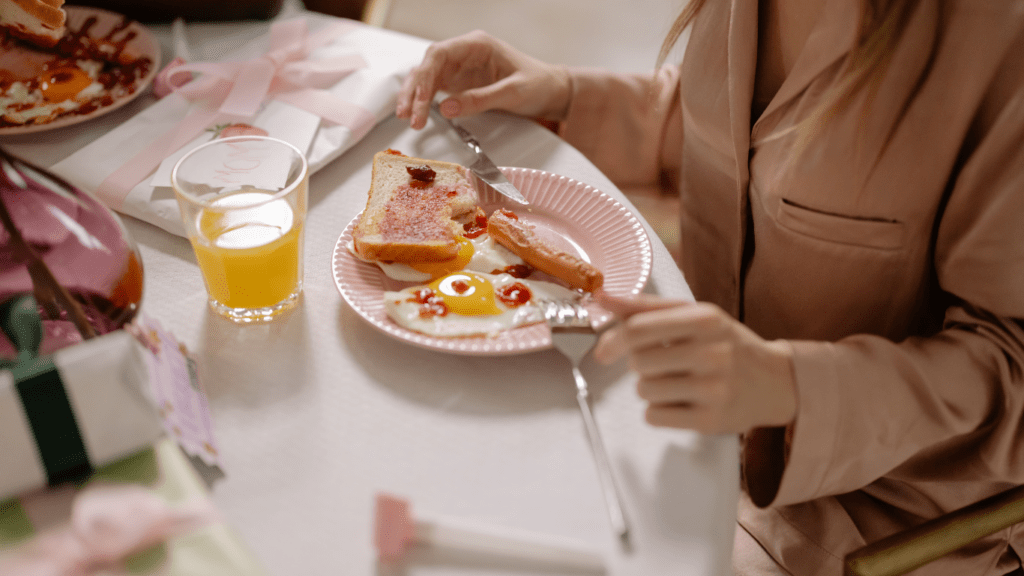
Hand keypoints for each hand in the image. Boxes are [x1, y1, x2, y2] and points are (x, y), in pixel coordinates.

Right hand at [395, 31, 571, 128]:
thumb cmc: (537, 84)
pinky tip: (416, 115)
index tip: (420, 102)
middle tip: (408, 116)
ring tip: (407, 119)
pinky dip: (423, 102)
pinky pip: (435, 89)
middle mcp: (464, 53)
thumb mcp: (512, 92)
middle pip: (427, 66)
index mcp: (476, 45)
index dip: (425, 78)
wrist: (550, 90)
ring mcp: (460, 67)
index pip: (439, 54)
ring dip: (414, 97)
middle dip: (414, 90)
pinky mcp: (460, 83)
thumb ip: (480, 99)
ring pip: (427, 77)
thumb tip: (446, 108)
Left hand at [593, 293, 796, 433]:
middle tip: (664, 364)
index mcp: (705, 319)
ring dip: (650, 388)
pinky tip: (682, 402)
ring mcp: (714, 389)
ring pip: (644, 390)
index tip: (603, 349)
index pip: (640, 328)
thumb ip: (646, 306)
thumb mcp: (694, 315)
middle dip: (640, 364)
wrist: (776, 382)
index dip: (612, 339)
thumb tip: (600, 298)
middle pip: (638, 362)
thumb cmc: (727, 344)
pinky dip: (659, 411)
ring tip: (677, 382)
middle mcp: (712, 352)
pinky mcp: (712, 420)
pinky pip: (655, 417)